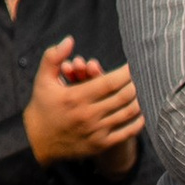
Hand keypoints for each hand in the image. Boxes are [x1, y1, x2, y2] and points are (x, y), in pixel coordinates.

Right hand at [25, 38, 144, 165]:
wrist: (36, 142)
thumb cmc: (43, 106)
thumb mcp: (42, 80)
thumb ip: (54, 57)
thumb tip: (70, 39)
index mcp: (76, 97)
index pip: (109, 82)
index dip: (126, 72)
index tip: (136, 64)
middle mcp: (88, 115)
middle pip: (123, 97)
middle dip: (137, 84)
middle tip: (146, 75)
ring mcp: (96, 131)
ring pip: (128, 113)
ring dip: (141, 100)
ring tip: (148, 89)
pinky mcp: (101, 145)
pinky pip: (127, 132)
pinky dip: (139, 121)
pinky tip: (143, 111)